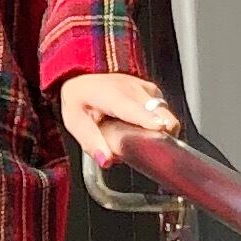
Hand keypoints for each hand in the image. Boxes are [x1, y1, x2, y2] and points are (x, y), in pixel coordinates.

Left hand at [56, 70, 179, 176]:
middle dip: (160, 135)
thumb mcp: (74, 122)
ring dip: (159, 132)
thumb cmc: (79, 101)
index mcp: (111, 94)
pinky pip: (164, 113)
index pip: (133, 108)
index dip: (148, 119)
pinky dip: (157, 125)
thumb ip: (90, 142)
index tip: (161, 127)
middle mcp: (133, 88)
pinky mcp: (154, 91)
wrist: (84, 79)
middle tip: (146, 150)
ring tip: (139, 139)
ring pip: (166, 115)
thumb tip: (106, 161)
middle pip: (160, 113)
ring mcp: (146, 88)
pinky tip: (140, 128)